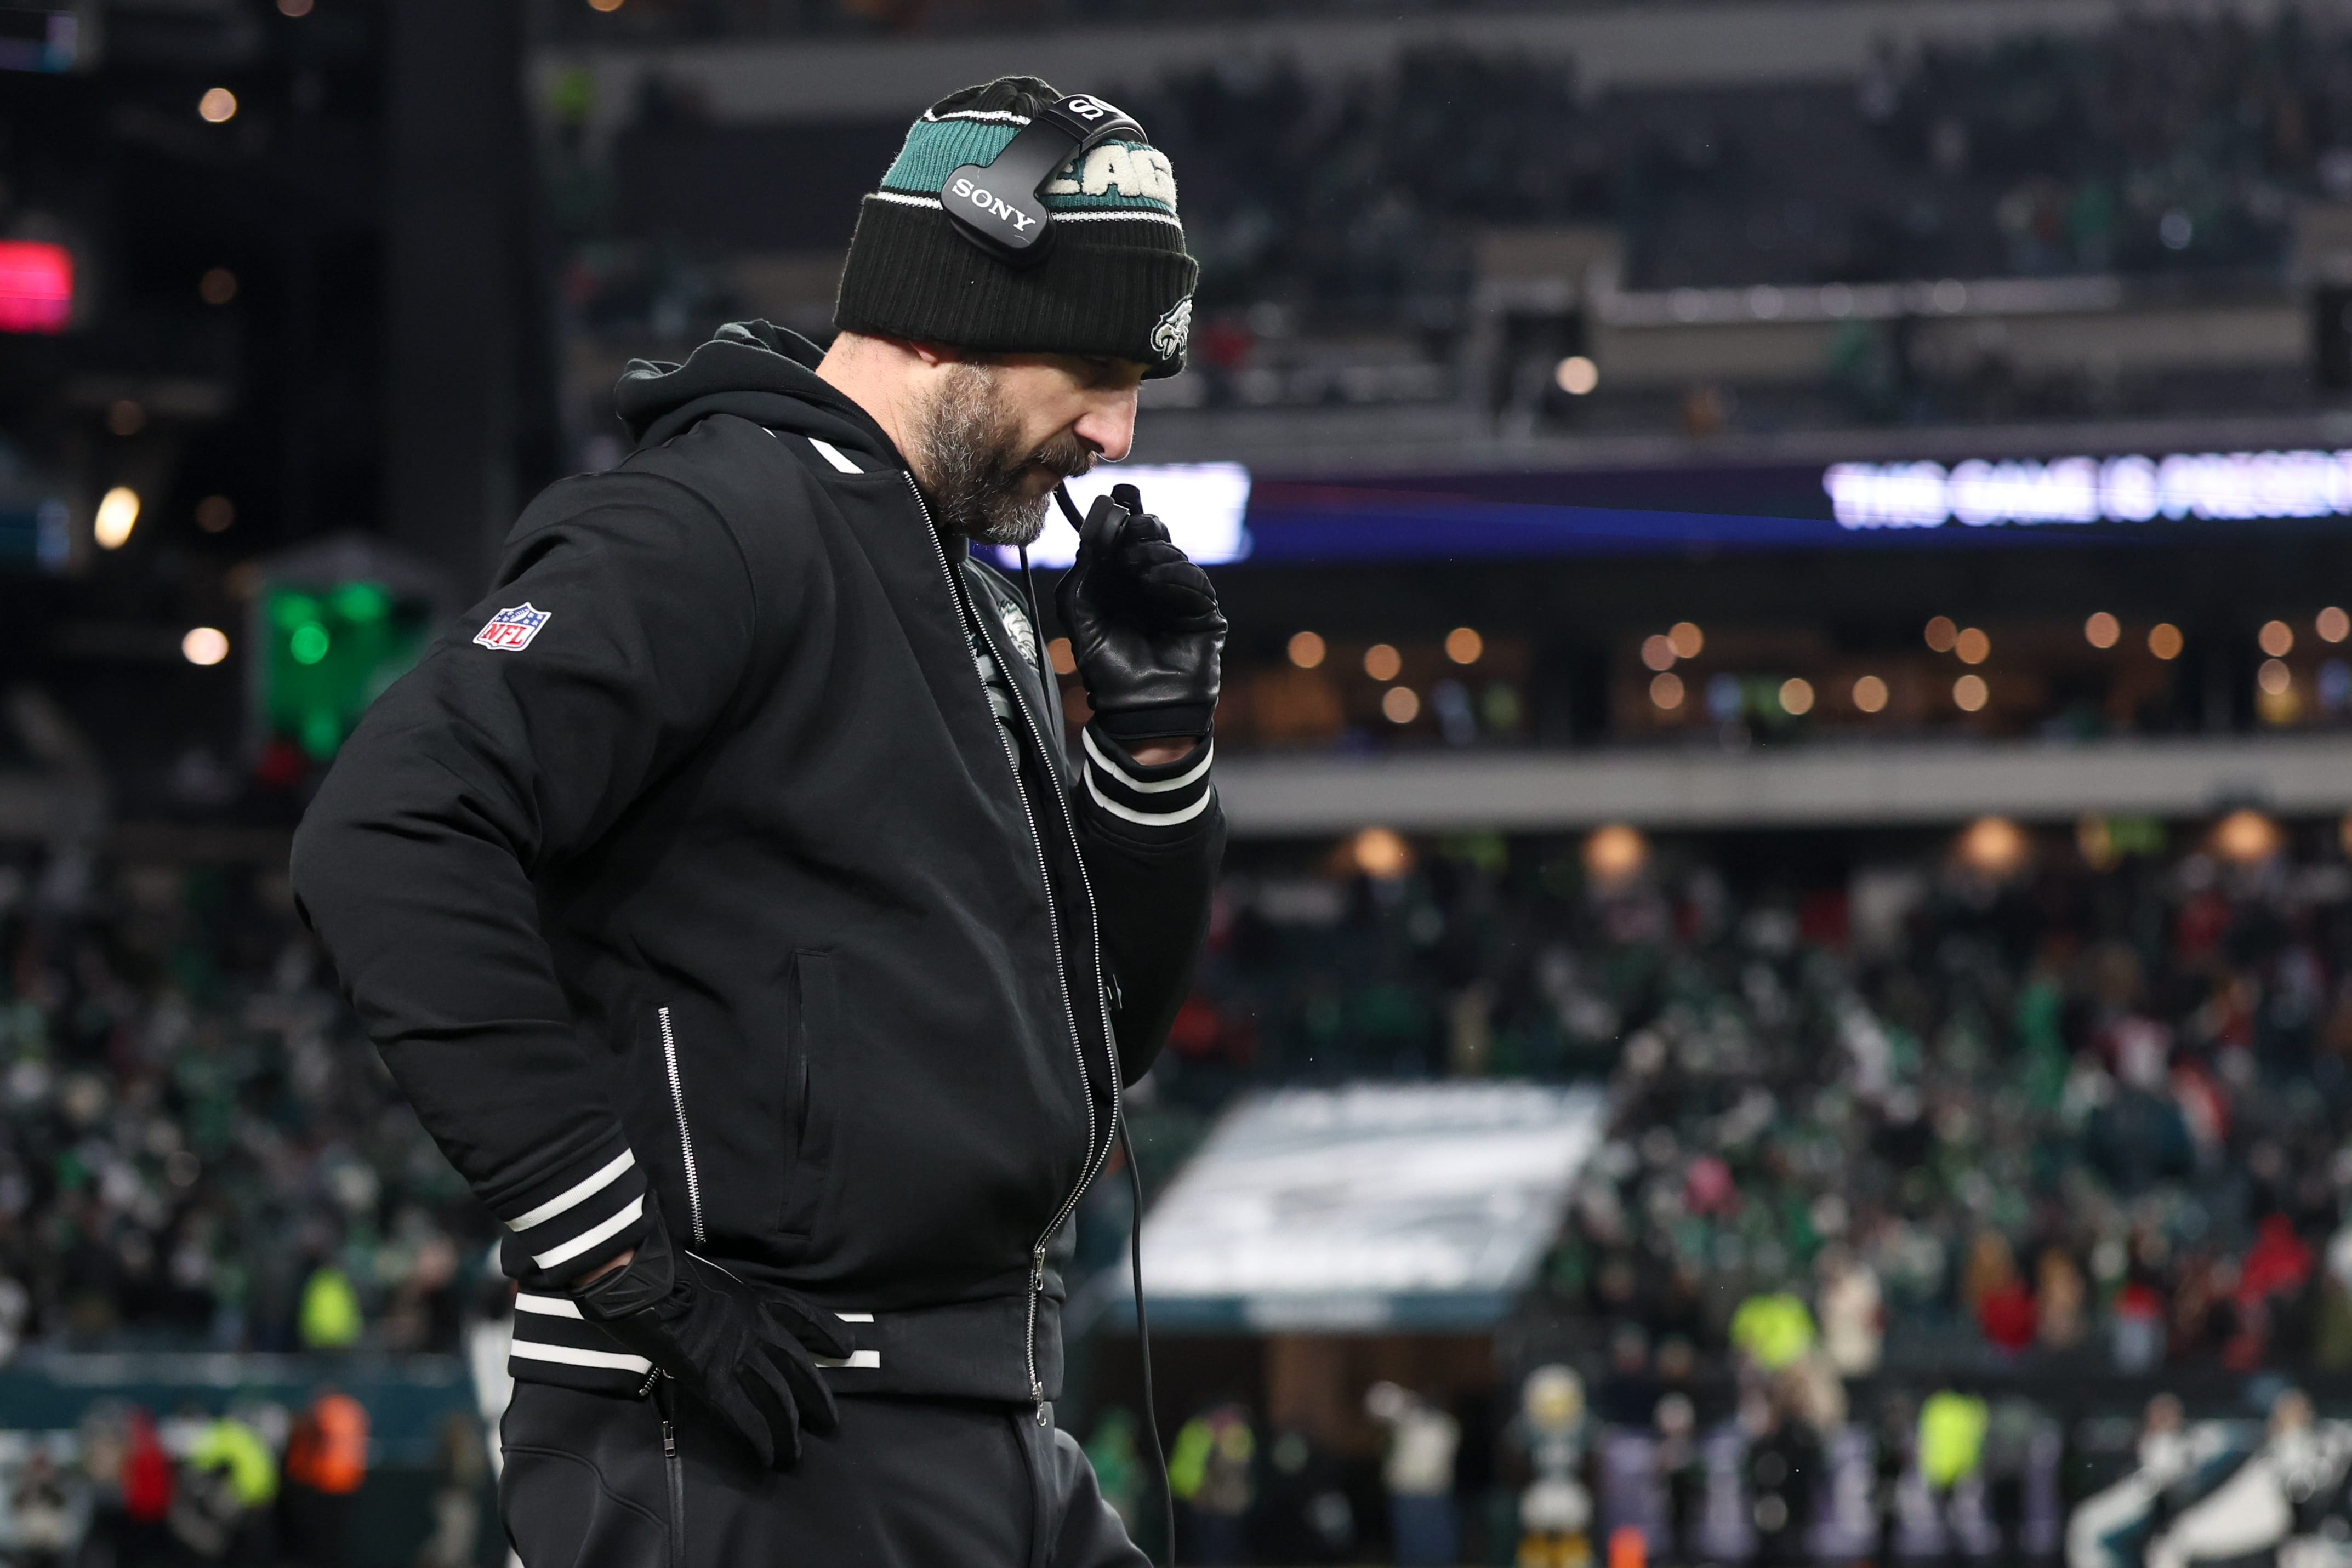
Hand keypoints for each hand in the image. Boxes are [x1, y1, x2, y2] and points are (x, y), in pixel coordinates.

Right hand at [573, 1210, 850, 1467]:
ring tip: (794, 1455)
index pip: (805, 1316)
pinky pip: (744, 1416)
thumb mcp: (713, 1280)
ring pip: (776, 1398)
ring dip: (788, 1430)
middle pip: (798, 1368)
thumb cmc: (670, 1275)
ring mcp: (737, 1355)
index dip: (828, 1332)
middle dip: (816, 1398)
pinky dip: (759, 1440)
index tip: (847, 1347)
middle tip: (829, 1422)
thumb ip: (725, 1303)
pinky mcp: (713, 1380)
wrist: (644, 1281)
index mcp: (757, 1300)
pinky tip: (766, 1458)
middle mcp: (757, 1329)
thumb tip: (722, 1320)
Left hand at [1056, 484, 1225, 742]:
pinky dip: (1176, 575)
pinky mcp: (1203, 610)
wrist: (1138, 709)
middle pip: (1153, 536)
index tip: (1119, 494)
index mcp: (1120, 580)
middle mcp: (1149, 583)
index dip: (1124, 513)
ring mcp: (1178, 595)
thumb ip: (1084, 573)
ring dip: (1155, 552)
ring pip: (1174, 553)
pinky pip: (1195, 580)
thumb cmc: (1106, 668)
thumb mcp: (1080, 615)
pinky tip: (1155, 582)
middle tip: (1130, 525)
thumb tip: (1094, 531)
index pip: (1125, 537)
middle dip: (1141, 526)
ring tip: (1138, 568)